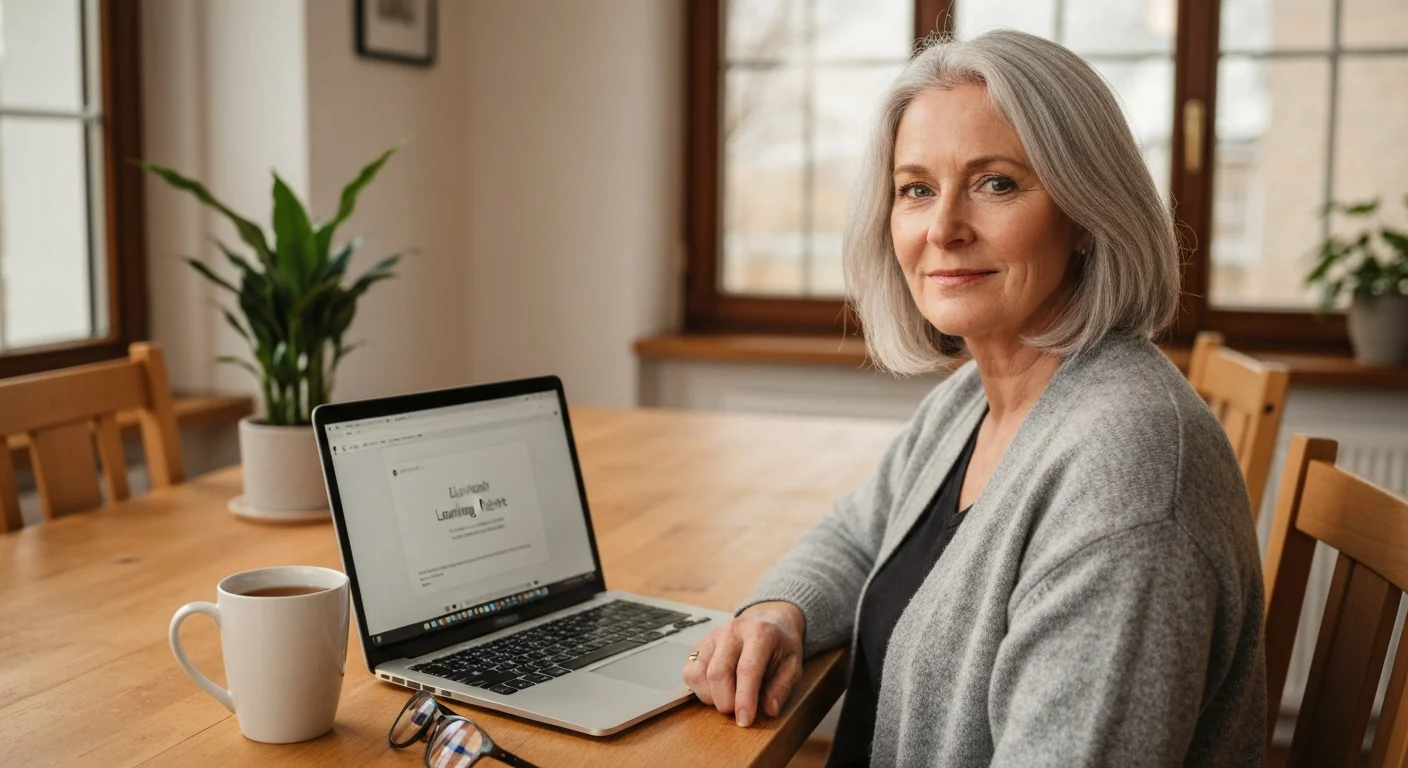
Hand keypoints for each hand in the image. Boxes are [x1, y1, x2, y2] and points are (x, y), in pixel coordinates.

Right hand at [682, 601, 804, 727]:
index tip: (745, 720)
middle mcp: (732, 632)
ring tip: (728, 698)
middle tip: (738, 711)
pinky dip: (699, 689)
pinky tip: (715, 690)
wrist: (766, 620)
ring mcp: (712, 637)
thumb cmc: (780, 645)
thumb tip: (770, 710)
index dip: (744, 698)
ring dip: (711, 697)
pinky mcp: (699, 645)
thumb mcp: (792, 664)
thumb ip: (782, 687)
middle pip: (718, 673)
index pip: (747, 669)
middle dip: (726, 702)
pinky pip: (689, 672)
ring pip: (699, 674)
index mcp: (759, 633)